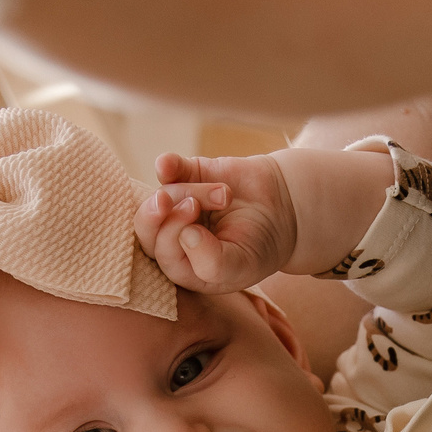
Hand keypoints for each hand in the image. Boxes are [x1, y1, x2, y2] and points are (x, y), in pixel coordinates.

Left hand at [134, 152, 298, 292]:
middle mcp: (172, 236)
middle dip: (171, 214)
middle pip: (148, 225)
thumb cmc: (260, 246)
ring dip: (194, 192)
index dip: (171, 235)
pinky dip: (165, 164)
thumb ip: (212, 263)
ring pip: (163, 195)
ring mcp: (176, 205)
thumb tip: (184, 235)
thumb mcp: (242, 265)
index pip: (160, 252)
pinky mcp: (186, 175)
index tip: (197, 227)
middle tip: (194, 205)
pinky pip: (166, 168)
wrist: (283, 208)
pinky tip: (169, 164)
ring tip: (225, 196)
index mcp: (182, 266)